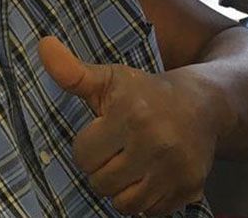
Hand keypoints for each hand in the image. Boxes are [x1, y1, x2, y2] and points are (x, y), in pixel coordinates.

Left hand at [39, 37, 215, 215]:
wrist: (204, 104)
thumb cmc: (148, 92)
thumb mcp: (111, 78)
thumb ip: (73, 72)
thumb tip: (43, 45)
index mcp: (131, 113)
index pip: (84, 156)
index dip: (89, 146)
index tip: (104, 132)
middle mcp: (155, 142)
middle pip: (101, 183)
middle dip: (104, 169)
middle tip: (118, 150)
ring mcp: (174, 167)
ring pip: (124, 204)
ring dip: (122, 189)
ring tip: (132, 165)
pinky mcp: (190, 186)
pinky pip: (150, 212)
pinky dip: (147, 200)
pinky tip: (152, 176)